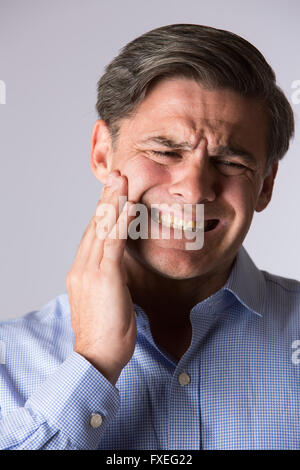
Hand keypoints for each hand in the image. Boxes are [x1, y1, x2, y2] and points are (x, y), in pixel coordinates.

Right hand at [66, 170, 136, 384]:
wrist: (97, 358)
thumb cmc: (105, 334)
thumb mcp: (107, 300)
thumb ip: (109, 280)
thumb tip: (118, 268)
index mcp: (82, 273)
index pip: (92, 236)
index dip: (103, 213)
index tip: (112, 195)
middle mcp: (82, 267)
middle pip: (94, 227)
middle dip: (106, 200)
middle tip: (116, 176)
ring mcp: (90, 271)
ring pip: (101, 229)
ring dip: (112, 202)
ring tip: (121, 180)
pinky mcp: (104, 277)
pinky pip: (113, 243)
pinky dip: (119, 221)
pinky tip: (127, 204)